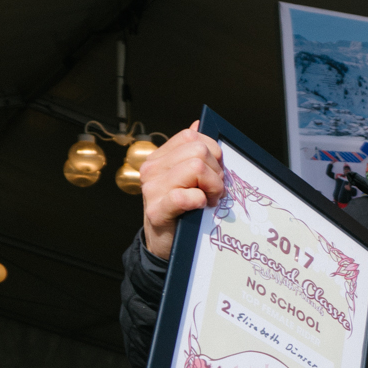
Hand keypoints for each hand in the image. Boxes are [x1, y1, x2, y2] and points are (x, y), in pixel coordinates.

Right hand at [139, 121, 224, 259]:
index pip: (193, 136)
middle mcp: (152, 169)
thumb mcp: (188, 178)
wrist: (164, 244)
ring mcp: (152, 189)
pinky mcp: (157, 210)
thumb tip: (198, 122)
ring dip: (212, 187)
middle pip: (198, 151)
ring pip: (196, 168)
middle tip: (214, 191)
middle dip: (216, 172)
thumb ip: (192, 152)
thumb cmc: (182, 210)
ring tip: (208, 200)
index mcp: (160, 157)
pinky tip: (199, 208)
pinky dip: (200, 201)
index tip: (214, 173)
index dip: (212, 153)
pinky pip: (186, 196)